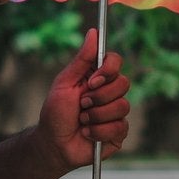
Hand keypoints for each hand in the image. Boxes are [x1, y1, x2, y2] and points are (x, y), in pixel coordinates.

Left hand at [37, 27, 130, 168]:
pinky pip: (119, 126)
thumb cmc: (55, 113)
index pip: (115, 61)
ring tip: (82, 122)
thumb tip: (93, 33)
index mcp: (97, 77)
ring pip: (122, 106)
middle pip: (123, 83)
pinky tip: (88, 134)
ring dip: (96, 116)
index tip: (91, 82)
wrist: (54, 145)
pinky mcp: (119, 132)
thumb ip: (81, 59)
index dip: (108, 70)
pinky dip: (99, 131)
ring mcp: (116, 112)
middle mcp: (110, 92)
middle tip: (81, 105)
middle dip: (99, 97)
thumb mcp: (65, 83)